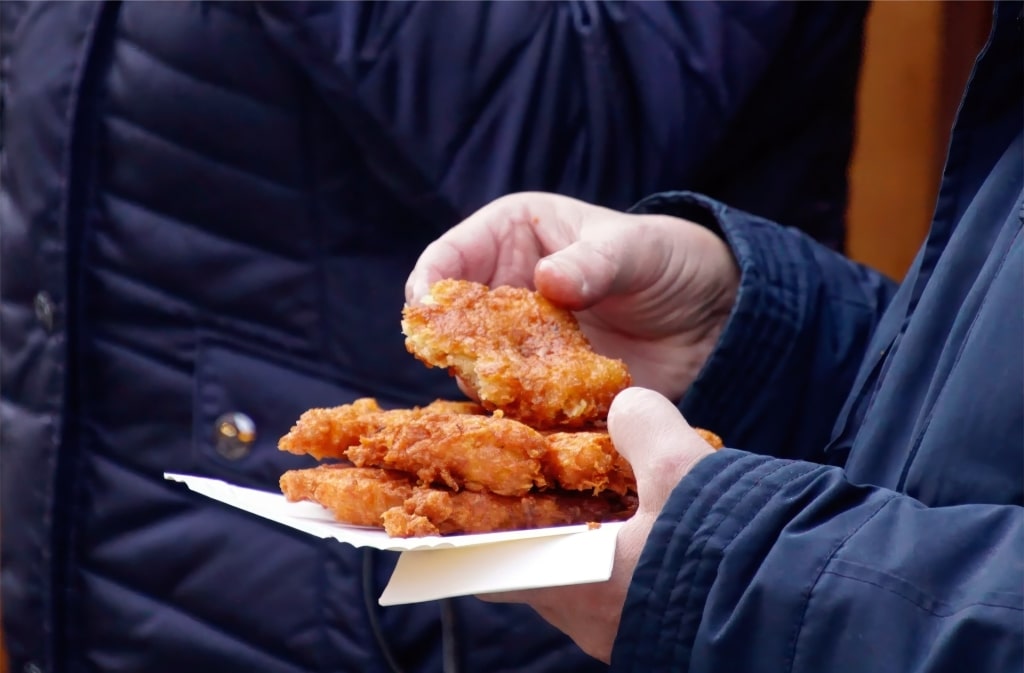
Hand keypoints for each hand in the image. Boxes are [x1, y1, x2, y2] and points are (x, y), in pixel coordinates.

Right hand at [406, 192, 738, 399]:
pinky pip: (514, 406)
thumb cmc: (668, 259)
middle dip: (452, 349)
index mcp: (510, 237)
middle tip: (475, 370)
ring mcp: (520, 342)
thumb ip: (593, 263)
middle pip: (449, 324)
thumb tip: (548, 281)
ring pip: (476, 371)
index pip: (446, 258)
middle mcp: (503, 290)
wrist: (710, 315)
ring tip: (519, 398)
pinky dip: (520, 417)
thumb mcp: (634, 250)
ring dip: (489, 389)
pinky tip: (537, 423)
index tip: (428, 315)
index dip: (429, 286)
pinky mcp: (541, 386)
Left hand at [478, 387, 715, 662]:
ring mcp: (624, 634)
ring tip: (605, 498)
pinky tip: (650, 526)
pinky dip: (623, 560)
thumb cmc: (727, 547)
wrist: (800, 612)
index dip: (471, 537)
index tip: (458, 510)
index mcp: (573, 584)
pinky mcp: (662, 635)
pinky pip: (622, 594)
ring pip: (584, 582)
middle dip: (540, 528)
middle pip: (539, 570)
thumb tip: (626, 406)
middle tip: (546, 483)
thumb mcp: (679, 465)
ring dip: (588, 544)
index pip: (490, 568)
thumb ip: (640, 422)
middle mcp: (589, 620)